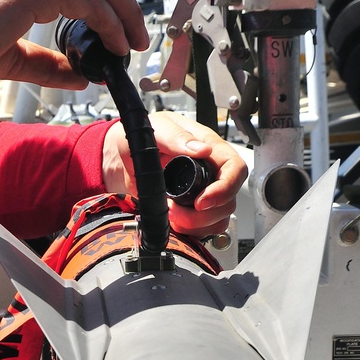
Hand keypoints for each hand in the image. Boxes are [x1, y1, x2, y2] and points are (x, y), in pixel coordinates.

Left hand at [102, 110, 246, 236]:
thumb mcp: (158, 129)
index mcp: (210, 148)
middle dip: (204, 213)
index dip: (224, 189)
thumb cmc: (143, 137)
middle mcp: (211, 172)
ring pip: (219, 217)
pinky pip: (205, 227)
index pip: (235, 170)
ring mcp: (203, 192)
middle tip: (176, 208)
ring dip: (196, 223)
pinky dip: (191, 230)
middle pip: (229, 199)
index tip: (202, 201)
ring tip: (171, 212)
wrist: (124, 157)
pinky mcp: (192, 209)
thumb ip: (178, 138)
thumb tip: (202, 149)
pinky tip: (174, 221)